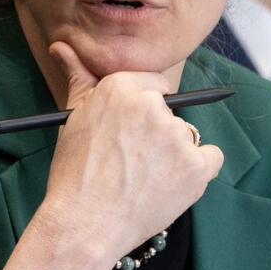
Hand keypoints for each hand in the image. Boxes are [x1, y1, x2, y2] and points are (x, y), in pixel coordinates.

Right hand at [37, 41, 223, 260]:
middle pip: (171, 114)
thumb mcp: (74, 119)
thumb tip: (60, 45)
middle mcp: (153, 106)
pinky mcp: (196, 167)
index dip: (144, 112)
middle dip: (157, 135)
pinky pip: (211, 158)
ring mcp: (177, 136)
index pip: (155, 86)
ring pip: (188, 137)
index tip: (133, 134)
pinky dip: (198, 171)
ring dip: (174, 155)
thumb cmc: (75, 173)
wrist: (84, 224)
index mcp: (123, 87)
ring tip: (145, 179)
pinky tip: (171, 184)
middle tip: (133, 163)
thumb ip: (78, 78)